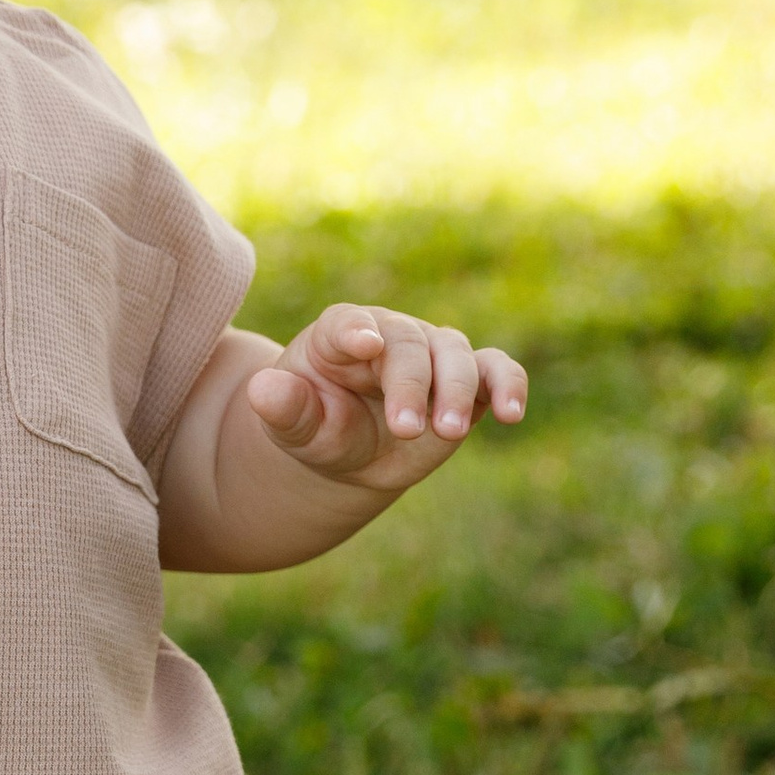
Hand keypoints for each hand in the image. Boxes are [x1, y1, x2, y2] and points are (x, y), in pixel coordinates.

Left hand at [243, 302, 527, 490]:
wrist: (350, 451)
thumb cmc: (316, 427)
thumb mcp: (292, 427)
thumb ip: (282, 409)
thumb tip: (263, 390)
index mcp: (339, 334)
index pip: (348, 323)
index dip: (357, 330)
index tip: (366, 345)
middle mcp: (390, 335)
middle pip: (407, 345)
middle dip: (410, 385)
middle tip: (406, 429)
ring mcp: (432, 353)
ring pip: (455, 354)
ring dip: (457, 390)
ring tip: (449, 431)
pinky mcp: (469, 379)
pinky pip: (497, 370)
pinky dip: (508, 385)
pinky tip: (511, 414)